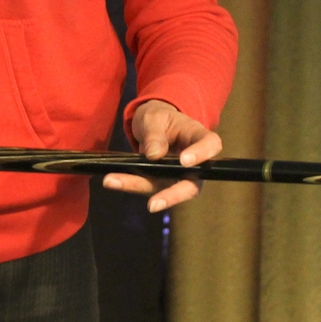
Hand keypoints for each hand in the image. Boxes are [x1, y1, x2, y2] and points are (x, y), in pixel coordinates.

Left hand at [102, 100, 222, 212]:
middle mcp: (194, 163)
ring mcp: (177, 177)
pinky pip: (146, 186)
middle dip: (172, 196)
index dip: (201, 155)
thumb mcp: (154, 118)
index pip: (210, 145)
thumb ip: (155, 134)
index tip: (184, 161)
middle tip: (153, 204)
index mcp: (198, 137)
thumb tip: (154, 156)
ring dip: (138, 187)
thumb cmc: (160, 117)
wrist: (152, 124)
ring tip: (112, 181)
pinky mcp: (161, 183)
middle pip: (191, 184)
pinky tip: (110, 180)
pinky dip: (127, 183)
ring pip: (164, 189)